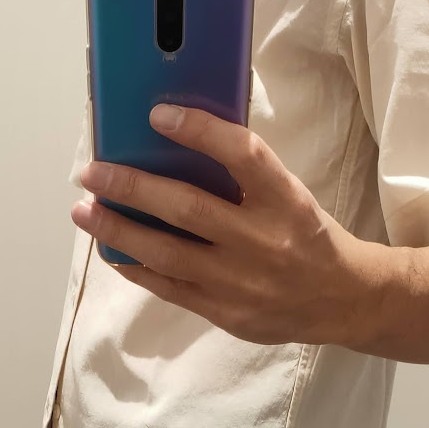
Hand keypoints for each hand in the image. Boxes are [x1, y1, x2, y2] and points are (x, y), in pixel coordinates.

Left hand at [72, 105, 382, 345]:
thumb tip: (178, 143)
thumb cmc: (308, 236)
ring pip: (168, 254)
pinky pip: (170, 288)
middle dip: (132, 187)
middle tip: (93, 172)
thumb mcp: (290, 195)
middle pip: (188, 209)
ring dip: (119, 230)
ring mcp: (242, 282)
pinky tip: (112, 249)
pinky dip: (136, 267)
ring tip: (85, 211)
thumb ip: (245, 176)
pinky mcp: (226, 313)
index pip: (244, 155)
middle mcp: (264, 240)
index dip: (200, 132)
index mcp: (286, 200)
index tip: (158, 114)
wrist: (343, 300)